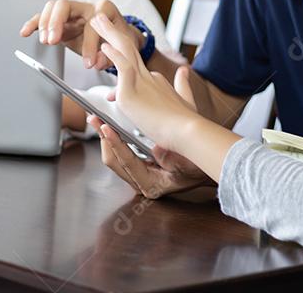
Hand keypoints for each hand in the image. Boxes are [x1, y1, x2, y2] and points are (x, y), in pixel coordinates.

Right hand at [19, 0, 143, 70]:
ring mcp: (73, 12)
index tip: (89, 63)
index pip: (93, 22)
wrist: (119, 38)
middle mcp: (86, 7)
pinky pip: (45, 17)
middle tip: (54, 41)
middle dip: (57, 23)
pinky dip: (34, 24)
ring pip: (52, 8)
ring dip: (45, 24)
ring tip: (45, 41)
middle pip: (65, 6)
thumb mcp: (123, 49)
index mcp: (105, 9)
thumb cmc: (121, 40)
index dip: (90, 43)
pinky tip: (26, 32)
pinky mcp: (62, 21)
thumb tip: (96, 62)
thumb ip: (111, 56)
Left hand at [88, 116, 211, 198]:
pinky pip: (120, 152)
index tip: (107, 127)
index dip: (116, 144)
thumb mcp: (189, 161)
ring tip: (96, 119)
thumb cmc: (200, 165)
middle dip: (104, 139)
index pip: (128, 163)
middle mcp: (141, 183)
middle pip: (114, 161)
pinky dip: (113, 137)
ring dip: (105, 137)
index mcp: (152, 184)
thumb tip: (156, 150)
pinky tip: (108, 122)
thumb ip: (172, 157)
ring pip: (113, 158)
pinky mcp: (137, 166)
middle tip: (94, 118)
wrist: (207, 167)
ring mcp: (137, 175)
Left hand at [90, 13, 196, 151]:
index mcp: (155, 81)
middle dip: (113, 32)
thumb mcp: (184, 100)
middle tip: (101, 17)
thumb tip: (184, 71)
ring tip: (97, 19)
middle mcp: (148, 77)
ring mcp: (140, 83)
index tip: (108, 43)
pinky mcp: (130, 94)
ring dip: (109, 33)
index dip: (118, 54)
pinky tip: (104, 45)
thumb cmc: (186, 122)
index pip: (133, 65)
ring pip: (124, 51)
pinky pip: (122, 68)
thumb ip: (182, 85)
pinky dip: (113, 55)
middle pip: (128, 48)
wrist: (187, 132)